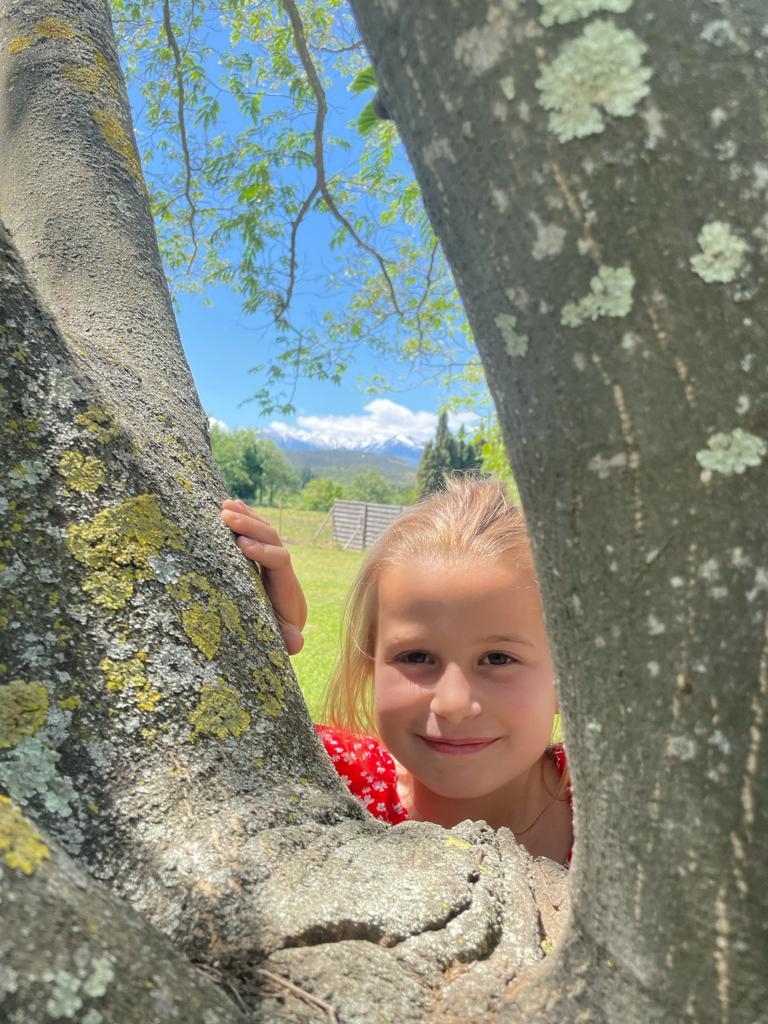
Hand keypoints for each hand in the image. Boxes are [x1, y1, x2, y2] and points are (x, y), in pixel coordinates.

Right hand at [220, 500, 307, 654]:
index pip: (280, 560)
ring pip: (263, 530)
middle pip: (271, 538)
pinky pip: (255, 530)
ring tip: (225, 506)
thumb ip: (288, 638)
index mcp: (286, 584)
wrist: (286, 621)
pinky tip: (230, 504)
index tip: (244, 546)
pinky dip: (245, 516)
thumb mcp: (282, 637)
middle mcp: (282, 566)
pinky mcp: (261, 552)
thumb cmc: (279, 631)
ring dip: (246, 516)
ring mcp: (272, 556)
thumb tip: (296, 643)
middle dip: (251, 526)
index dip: (264, 552)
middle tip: (227, 517)